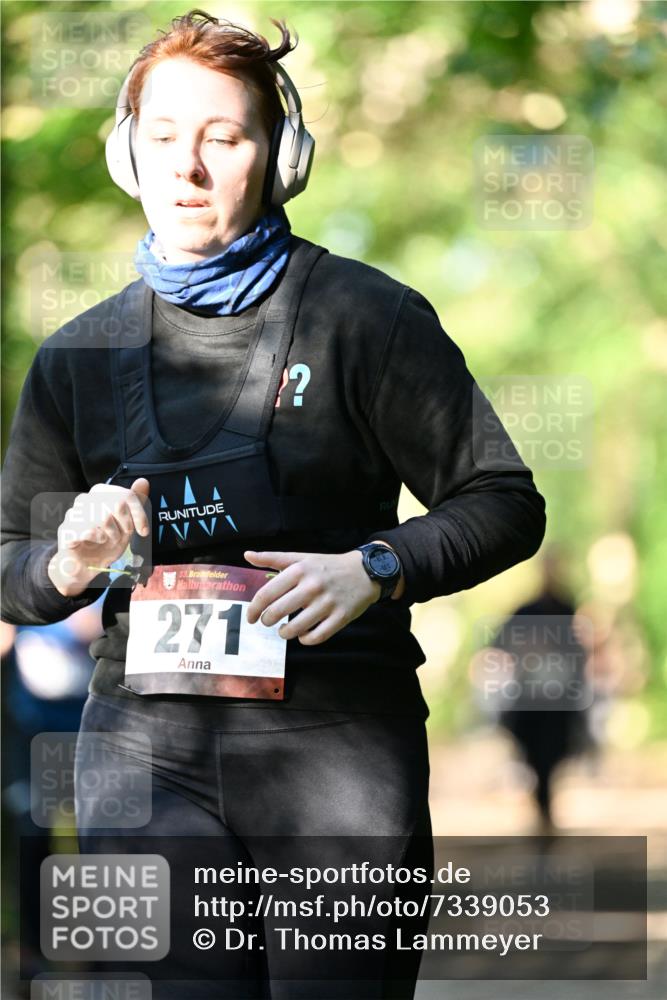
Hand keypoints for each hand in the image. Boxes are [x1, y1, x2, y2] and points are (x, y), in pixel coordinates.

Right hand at [47, 478, 150, 596]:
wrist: (84, 567)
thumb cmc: (105, 543)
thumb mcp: (126, 526)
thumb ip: (135, 505)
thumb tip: (143, 481)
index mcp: (99, 494)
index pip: (126, 495)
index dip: (139, 514)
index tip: (143, 531)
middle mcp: (85, 499)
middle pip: (118, 504)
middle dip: (126, 525)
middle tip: (120, 536)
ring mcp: (73, 514)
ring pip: (105, 518)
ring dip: (112, 534)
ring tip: (107, 540)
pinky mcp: (66, 530)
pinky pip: (90, 530)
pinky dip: (98, 540)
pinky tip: (95, 542)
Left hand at [243, 548, 381, 645]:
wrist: (365, 571)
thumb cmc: (328, 566)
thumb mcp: (301, 558)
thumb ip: (273, 558)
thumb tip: (247, 555)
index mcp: (300, 570)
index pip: (267, 594)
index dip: (254, 609)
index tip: (251, 617)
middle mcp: (312, 586)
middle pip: (277, 612)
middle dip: (267, 621)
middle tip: (268, 622)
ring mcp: (328, 603)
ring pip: (295, 629)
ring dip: (284, 633)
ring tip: (284, 630)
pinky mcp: (341, 617)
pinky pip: (317, 637)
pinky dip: (305, 640)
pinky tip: (303, 635)